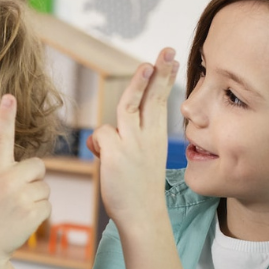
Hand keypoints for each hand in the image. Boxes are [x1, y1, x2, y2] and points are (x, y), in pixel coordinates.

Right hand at [0, 95, 49, 268]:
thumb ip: (6, 175)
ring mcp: (20, 195)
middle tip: (16, 195)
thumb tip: (37, 171)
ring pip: (45, 188)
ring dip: (35, 199)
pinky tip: (21, 222)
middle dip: (34, 179)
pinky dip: (38, 214)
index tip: (9, 96)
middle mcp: (7, 178)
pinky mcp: (33, 212)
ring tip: (14, 212)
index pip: (1, 138)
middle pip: (38, 166)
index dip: (6, 116)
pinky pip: (48, 206)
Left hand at [91, 48, 177, 222]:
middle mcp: (147, 137)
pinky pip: (101, 134)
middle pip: (152, 97)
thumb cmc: (138, 190)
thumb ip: (122, 142)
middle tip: (167, 51)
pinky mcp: (116, 153)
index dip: (165, 79)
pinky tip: (101, 156)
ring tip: (145, 67)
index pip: (161, 101)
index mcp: (156, 138)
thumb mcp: (138, 160)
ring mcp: (133, 144)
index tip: (171, 59)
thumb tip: (100, 136)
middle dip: (160, 72)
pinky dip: (97, 143)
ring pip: (129, 105)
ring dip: (137, 84)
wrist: (142, 217)